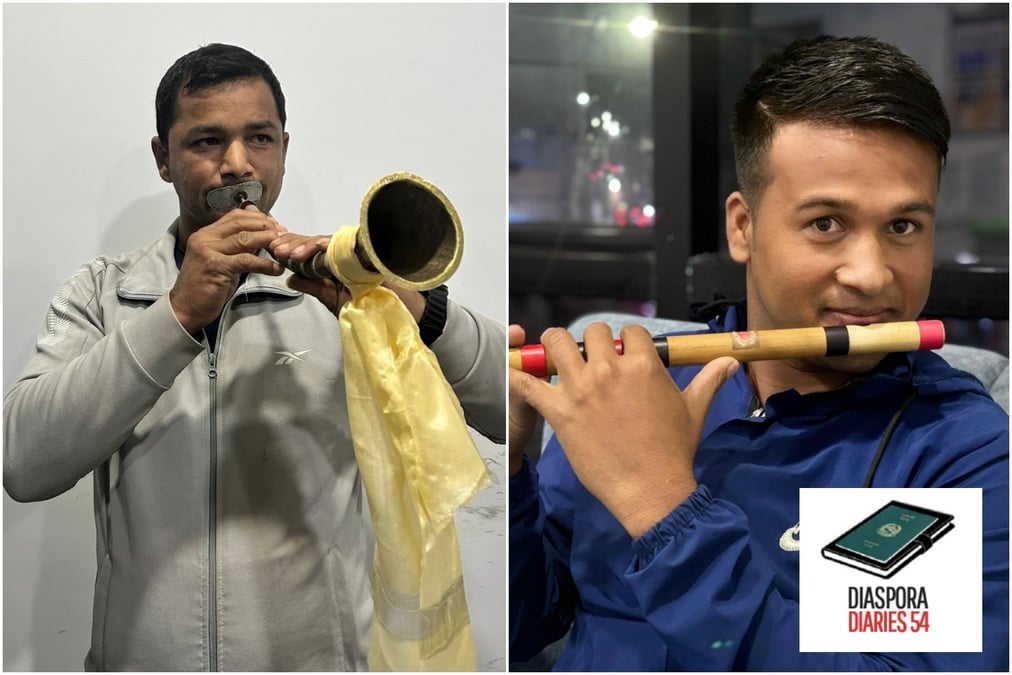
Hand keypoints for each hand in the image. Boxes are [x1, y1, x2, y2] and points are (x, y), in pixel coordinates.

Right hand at [170, 209, 285, 333]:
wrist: (185, 308)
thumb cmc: (205, 288)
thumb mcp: (222, 262)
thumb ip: (238, 250)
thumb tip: (261, 240)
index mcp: (205, 235)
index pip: (234, 216)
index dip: (257, 217)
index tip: (274, 224)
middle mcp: (204, 239)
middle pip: (240, 223)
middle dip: (265, 226)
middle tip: (283, 233)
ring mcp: (208, 251)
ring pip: (244, 238)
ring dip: (267, 240)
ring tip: (283, 247)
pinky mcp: (215, 266)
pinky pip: (246, 260)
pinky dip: (264, 263)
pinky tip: (276, 268)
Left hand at [269, 232, 425, 320]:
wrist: (404, 314)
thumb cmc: (373, 309)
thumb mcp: (335, 300)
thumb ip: (314, 287)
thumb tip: (289, 277)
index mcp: (335, 264)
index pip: (311, 251)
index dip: (293, 249)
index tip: (275, 251)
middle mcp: (346, 254)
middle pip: (318, 242)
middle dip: (296, 244)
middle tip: (277, 248)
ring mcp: (360, 250)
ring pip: (332, 241)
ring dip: (311, 245)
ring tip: (293, 253)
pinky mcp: (373, 251)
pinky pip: (354, 243)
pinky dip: (338, 244)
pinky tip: (322, 247)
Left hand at [513, 322, 738, 537]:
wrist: (652, 489)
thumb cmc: (673, 451)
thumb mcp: (694, 410)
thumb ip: (709, 380)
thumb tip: (729, 361)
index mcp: (643, 365)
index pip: (630, 331)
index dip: (625, 341)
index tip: (622, 355)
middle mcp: (610, 370)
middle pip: (590, 332)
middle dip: (590, 342)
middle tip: (589, 361)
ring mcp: (582, 389)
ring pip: (557, 343)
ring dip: (555, 347)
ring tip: (555, 358)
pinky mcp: (560, 411)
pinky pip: (529, 384)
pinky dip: (518, 375)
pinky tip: (514, 372)